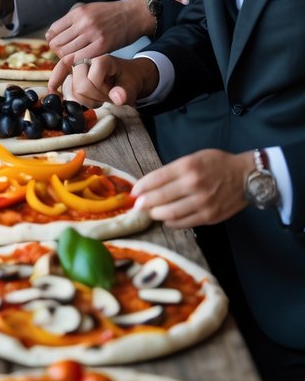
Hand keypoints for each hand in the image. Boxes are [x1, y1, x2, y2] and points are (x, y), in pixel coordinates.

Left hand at [46, 0, 154, 61]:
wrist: (134, 14)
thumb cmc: (111, 14)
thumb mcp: (89, 10)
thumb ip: (72, 21)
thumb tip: (51, 35)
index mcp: (78, 13)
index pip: (53, 31)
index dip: (53, 41)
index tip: (58, 46)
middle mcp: (83, 22)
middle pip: (57, 43)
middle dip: (58, 52)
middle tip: (65, 55)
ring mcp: (92, 34)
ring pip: (67, 52)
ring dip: (67, 59)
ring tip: (74, 59)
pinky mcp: (103, 45)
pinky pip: (80, 58)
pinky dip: (77, 63)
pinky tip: (82, 62)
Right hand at [48, 54, 158, 108]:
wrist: (126, 73)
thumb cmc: (129, 80)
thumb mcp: (132, 87)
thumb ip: (125, 93)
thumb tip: (118, 99)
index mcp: (102, 58)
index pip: (92, 83)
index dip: (103, 94)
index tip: (115, 94)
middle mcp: (87, 56)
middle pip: (80, 85)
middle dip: (92, 98)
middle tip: (105, 97)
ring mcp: (78, 60)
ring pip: (71, 87)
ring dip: (83, 99)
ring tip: (97, 96)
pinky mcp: (71, 65)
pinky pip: (58, 75)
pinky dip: (57, 84)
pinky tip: (54, 91)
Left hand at [131, 149, 253, 226]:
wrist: (246, 177)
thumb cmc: (218, 163)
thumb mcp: (194, 157)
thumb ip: (175, 170)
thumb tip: (153, 183)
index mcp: (188, 166)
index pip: (157, 178)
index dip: (142, 186)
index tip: (134, 192)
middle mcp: (194, 185)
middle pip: (161, 198)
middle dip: (145, 203)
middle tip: (137, 206)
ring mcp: (202, 203)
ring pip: (171, 213)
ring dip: (156, 214)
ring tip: (150, 213)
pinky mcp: (209, 217)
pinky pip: (184, 223)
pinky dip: (171, 222)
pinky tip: (166, 219)